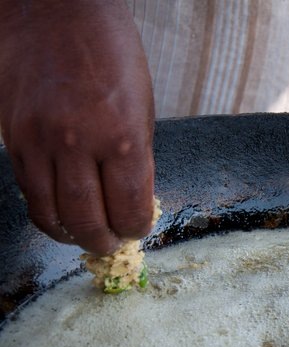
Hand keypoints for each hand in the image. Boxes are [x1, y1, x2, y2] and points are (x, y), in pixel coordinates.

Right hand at [0, 0, 155, 254]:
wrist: (55, 10)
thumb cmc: (111, 55)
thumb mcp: (141, 107)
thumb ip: (136, 158)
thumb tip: (132, 201)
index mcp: (123, 137)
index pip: (129, 207)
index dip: (135, 227)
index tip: (138, 230)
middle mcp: (78, 144)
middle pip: (87, 219)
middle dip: (102, 241)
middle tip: (110, 246)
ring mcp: (39, 141)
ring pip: (49, 211)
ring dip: (68, 234)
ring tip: (82, 238)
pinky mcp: (12, 136)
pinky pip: (26, 188)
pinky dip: (43, 209)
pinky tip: (56, 213)